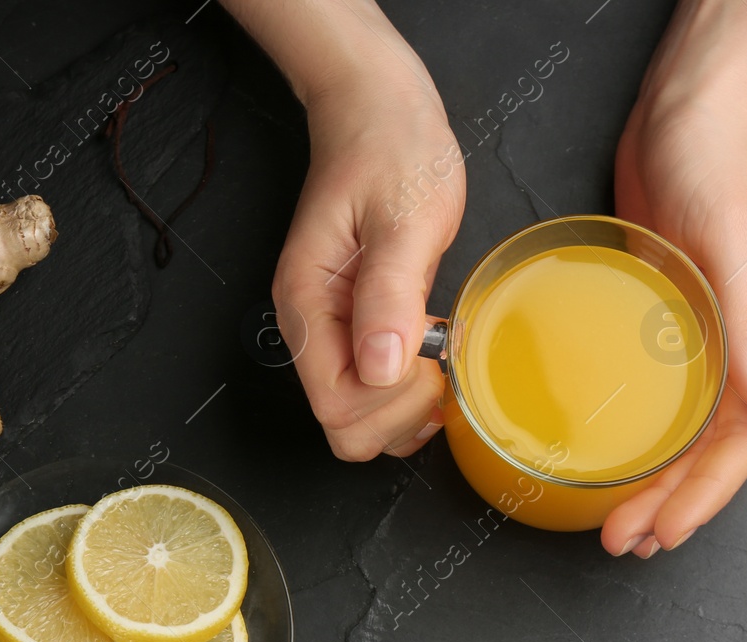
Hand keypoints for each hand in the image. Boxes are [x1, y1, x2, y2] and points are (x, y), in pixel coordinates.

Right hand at [272, 75, 464, 460]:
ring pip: (360, 418)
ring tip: (438, 352)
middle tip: (439, 359)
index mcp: (307, 303)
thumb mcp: (404, 214)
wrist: (378, 111)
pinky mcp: (358, 329)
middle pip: (344, 426)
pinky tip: (435, 353)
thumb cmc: (391, 149)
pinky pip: (376, 392)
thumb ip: (390, 293)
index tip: (430, 358)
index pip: (334, 407)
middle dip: (399, 413)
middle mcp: (312, 327)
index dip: (389, 403)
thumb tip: (380, 368)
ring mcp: (333, 331)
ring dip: (407, 406)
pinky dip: (410, 391)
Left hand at [602, 1, 746, 557]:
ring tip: (618, 520)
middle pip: (710, 447)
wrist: (690, 105)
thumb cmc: (720, 163)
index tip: (662, 533)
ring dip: (654, 477)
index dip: (705, 495)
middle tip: (623, 543)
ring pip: (684, 427)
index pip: (742, 441)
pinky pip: (660, 391)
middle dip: (672, 502)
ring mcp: (704, 332)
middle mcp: (739, 345)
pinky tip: (611, 444)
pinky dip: (641, 428)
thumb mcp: (734, 244)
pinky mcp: (669, 313)